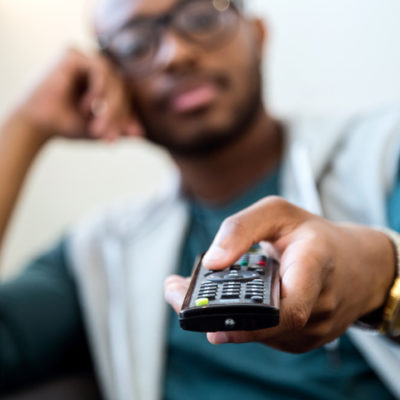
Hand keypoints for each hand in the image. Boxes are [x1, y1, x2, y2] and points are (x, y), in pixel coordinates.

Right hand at [16, 48, 142, 141]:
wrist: (40, 125)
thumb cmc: (68, 126)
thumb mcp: (102, 129)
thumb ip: (120, 128)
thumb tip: (141, 134)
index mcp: (106, 84)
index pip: (128, 97)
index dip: (131, 116)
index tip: (133, 136)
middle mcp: (97, 69)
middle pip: (123, 88)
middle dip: (119, 115)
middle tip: (108, 135)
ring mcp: (85, 59)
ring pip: (114, 79)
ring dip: (110, 106)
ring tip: (98, 126)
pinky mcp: (73, 54)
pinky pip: (99, 68)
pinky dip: (99, 88)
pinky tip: (89, 105)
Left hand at [165, 197, 395, 352]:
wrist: (354, 266)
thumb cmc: (313, 236)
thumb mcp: (278, 212)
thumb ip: (242, 228)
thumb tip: (211, 262)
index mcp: (315, 267)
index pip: (290, 308)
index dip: (250, 323)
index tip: (212, 323)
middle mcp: (318, 307)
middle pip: (263, 326)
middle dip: (216, 314)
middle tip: (176, 293)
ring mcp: (312, 329)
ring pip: (259, 333)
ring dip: (224, 316)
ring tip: (193, 293)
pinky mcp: (302, 338)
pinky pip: (265, 335)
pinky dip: (241, 320)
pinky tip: (227, 302)